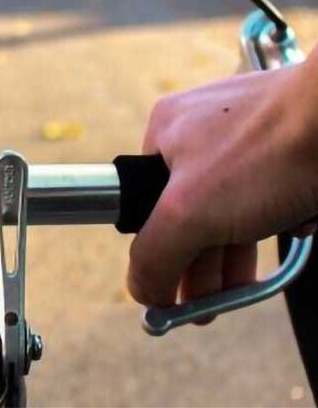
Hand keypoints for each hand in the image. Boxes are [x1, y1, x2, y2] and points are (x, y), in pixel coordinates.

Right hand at [129, 54, 317, 310]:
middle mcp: (199, 129)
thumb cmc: (267, 149)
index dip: (161, 251)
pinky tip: (292, 225)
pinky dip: (280, 217)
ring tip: (241, 289)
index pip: (146, 203)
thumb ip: (154, 254)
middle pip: (191, 212)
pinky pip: (271, 191)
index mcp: (164, 132)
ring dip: (237, 251)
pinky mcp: (284, 142)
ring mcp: (245, 134)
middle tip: (208, 305)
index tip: (174, 294)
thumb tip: (140, 290)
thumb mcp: (189, 212)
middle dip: (200, 263)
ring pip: (233, 205)